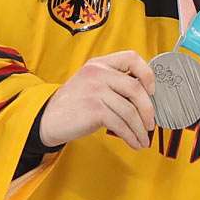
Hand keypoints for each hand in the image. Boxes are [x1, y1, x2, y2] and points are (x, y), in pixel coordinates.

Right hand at [39, 50, 155, 149]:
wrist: (48, 120)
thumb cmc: (75, 103)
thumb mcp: (92, 83)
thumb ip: (115, 82)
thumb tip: (148, 96)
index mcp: (100, 64)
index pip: (132, 58)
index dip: (147, 74)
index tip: (152, 91)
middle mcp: (97, 74)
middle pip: (136, 88)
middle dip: (148, 109)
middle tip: (151, 124)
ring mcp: (95, 91)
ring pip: (130, 110)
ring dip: (140, 129)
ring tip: (144, 139)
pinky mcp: (94, 109)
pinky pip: (121, 124)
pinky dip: (131, 136)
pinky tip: (135, 142)